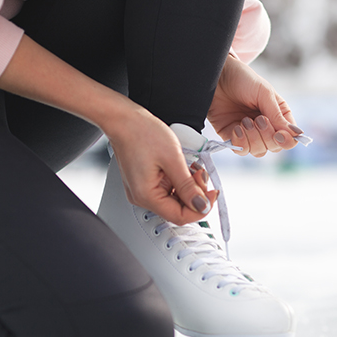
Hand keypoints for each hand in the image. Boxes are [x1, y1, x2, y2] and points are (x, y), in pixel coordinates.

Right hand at [106, 108, 218, 224]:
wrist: (124, 119)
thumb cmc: (142, 133)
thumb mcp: (173, 159)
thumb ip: (188, 186)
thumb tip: (201, 206)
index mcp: (146, 195)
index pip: (179, 216)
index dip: (200, 208)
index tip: (212, 194)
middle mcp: (141, 197)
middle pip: (178, 208)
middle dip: (195, 193)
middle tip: (201, 173)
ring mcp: (142, 190)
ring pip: (175, 198)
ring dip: (189, 185)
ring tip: (192, 167)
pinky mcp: (145, 182)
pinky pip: (168, 189)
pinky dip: (180, 180)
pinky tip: (183, 167)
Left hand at [207, 54, 302, 156]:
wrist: (217, 77)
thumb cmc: (243, 80)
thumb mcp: (264, 93)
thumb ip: (277, 114)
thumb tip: (296, 134)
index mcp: (279, 116)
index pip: (290, 138)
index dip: (286, 141)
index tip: (278, 134)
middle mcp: (266, 127)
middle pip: (274, 148)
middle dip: (266, 136)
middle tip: (257, 119)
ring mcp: (249, 133)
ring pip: (258, 151)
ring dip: (252, 138)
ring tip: (244, 121)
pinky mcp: (232, 136)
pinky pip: (241, 150)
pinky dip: (240, 142)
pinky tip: (236, 128)